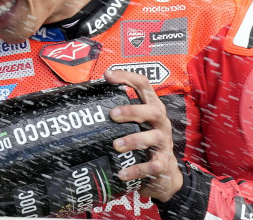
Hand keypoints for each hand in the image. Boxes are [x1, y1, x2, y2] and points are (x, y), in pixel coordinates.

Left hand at [104, 68, 182, 202]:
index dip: (128, 77)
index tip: (108, 76)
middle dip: (133, 110)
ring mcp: (164, 144)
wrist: (165, 176)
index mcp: (152, 109)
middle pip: (154, 110)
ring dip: (134, 140)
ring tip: (116, 145)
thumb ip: (119, 115)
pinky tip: (122, 173)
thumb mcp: (136, 125)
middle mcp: (161, 123)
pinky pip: (152, 166)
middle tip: (113, 115)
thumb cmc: (144, 144)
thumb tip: (87, 103)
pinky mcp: (163, 164)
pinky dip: (137, 170)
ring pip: (154, 137)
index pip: (144, 86)